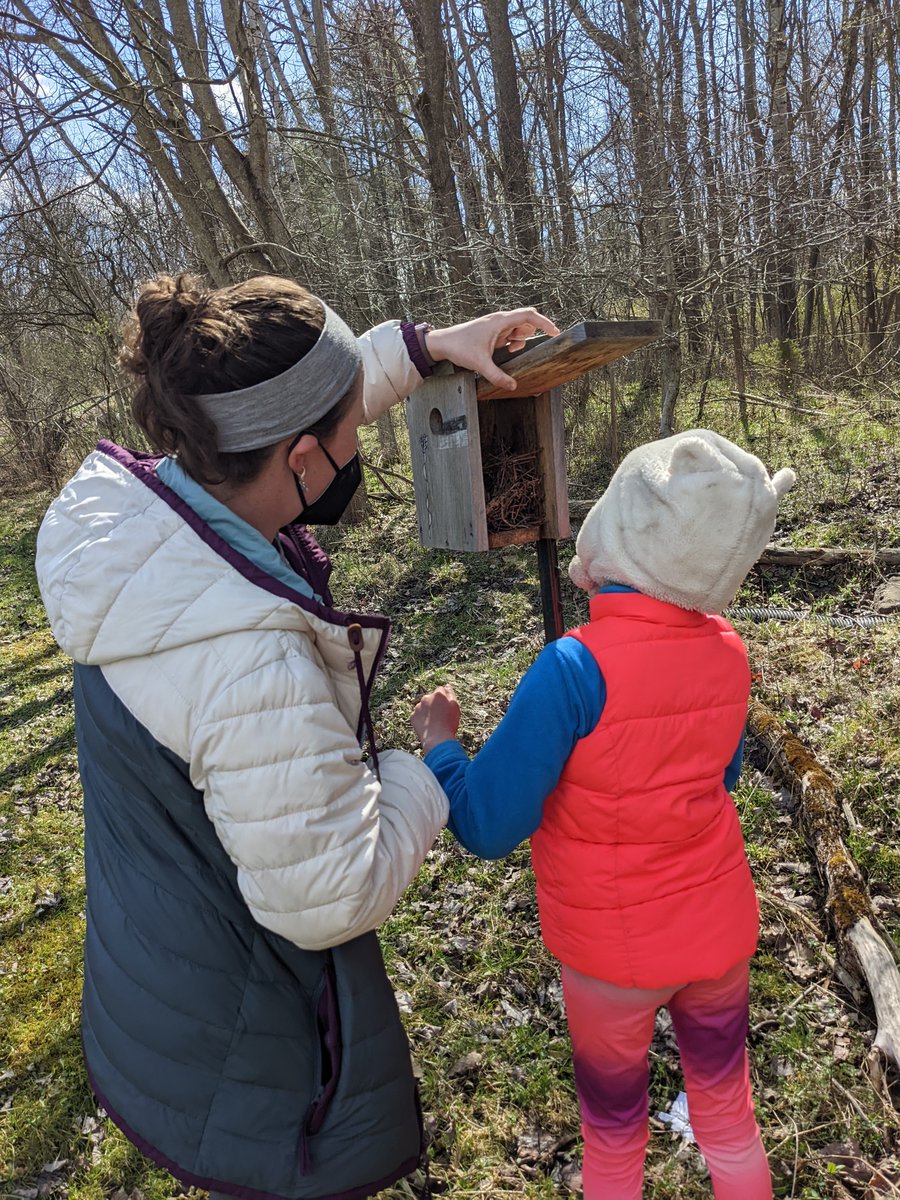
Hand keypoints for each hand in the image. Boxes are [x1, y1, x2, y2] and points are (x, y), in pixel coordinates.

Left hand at [411, 685, 460, 753]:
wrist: (437, 739)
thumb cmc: (449, 723)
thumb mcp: (455, 707)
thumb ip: (451, 694)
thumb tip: (447, 686)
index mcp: (437, 694)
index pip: (440, 690)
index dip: (444, 698)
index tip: (446, 707)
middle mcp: (426, 698)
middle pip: (431, 698)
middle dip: (435, 704)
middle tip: (441, 716)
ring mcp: (418, 707)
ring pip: (423, 706)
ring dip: (427, 711)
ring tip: (434, 722)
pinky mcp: (413, 716)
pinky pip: (418, 715)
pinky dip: (421, 719)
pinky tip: (428, 725)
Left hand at [426, 308, 559, 391]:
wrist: (442, 343)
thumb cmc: (459, 347)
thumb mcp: (480, 364)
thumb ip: (497, 376)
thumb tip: (513, 386)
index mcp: (500, 321)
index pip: (529, 316)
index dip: (544, 323)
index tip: (555, 332)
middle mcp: (500, 321)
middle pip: (526, 321)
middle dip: (529, 334)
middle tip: (523, 348)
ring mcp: (496, 326)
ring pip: (518, 328)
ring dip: (519, 339)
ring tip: (509, 350)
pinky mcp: (492, 333)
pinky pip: (510, 334)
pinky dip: (512, 342)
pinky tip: (506, 350)